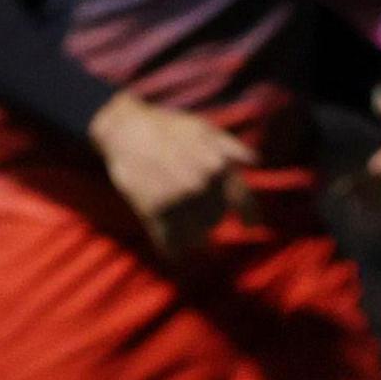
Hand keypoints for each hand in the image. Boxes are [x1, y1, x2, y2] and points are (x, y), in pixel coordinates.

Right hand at [88, 92, 254, 247]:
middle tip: (195, 208)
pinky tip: (174, 250)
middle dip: (209, 218)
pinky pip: (170, 244)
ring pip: (195, 237)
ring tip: (185, 227)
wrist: (125, 129)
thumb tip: (255, 163)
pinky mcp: (153, 211)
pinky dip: (173, 249)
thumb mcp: (204, 129)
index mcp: (217, 166)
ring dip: (192, 236)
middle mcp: (199, 185)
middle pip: (215, 220)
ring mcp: (176, 199)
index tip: (251, 226)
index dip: (250, 216)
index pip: (243, 201)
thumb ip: (232, 147)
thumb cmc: (168, 129)